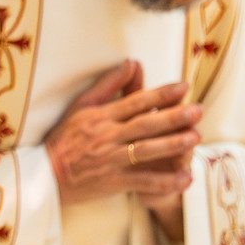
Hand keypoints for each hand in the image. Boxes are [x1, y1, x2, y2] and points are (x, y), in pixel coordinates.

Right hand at [43, 61, 202, 208]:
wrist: (46, 174)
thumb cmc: (64, 137)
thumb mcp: (81, 105)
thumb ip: (107, 84)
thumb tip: (131, 63)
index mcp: (101, 116)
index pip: (135, 102)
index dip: (160, 94)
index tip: (184, 87)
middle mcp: (107, 136)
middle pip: (145, 125)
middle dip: (173, 118)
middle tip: (198, 111)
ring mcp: (110, 160)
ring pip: (145, 151)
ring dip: (172, 145)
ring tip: (195, 138)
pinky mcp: (112, 182)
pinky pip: (142, 182)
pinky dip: (164, 182)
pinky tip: (185, 178)